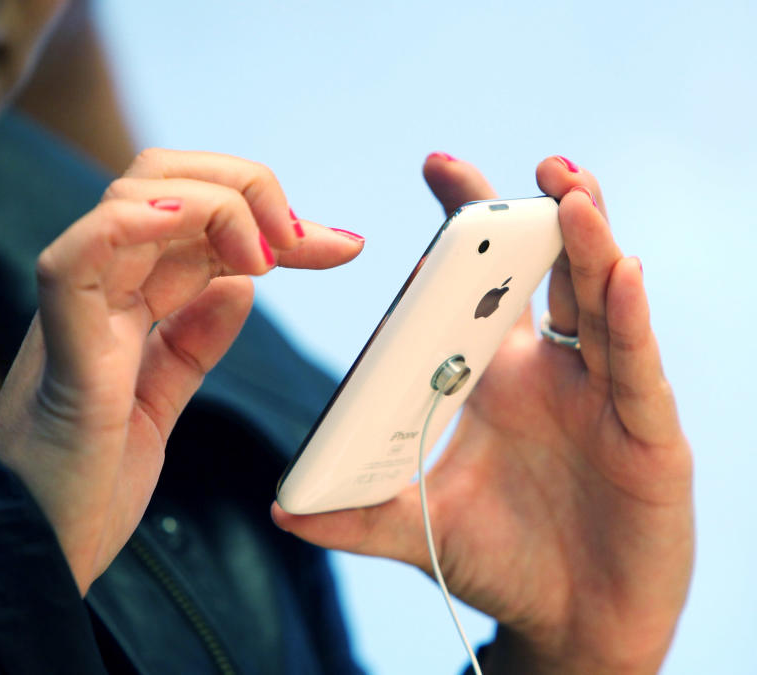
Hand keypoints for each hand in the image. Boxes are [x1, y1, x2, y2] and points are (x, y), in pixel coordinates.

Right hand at [0, 149, 364, 594]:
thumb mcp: (159, 400)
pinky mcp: (59, 337)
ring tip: (266, 256)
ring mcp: (77, 306)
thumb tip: (240, 287)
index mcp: (124, 301)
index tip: (343, 246)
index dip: (271, 220)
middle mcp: (100, 289)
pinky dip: (134, 223)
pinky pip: (81, 253)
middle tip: (302, 237)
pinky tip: (190, 223)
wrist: (35, 549)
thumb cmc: (88, 480)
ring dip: (214, 204)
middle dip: (246, 189)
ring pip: (132, 197)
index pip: (198, 223)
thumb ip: (193, 341)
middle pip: (164, 182)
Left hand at [271, 155, 692, 673]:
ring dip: (590, 246)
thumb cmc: (498, 562)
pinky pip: (636, 368)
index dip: (464, 227)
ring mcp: (601, 397)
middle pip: (551, 274)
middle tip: (526, 167)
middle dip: (540, 215)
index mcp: (493, 376)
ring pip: (602, 303)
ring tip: (570, 194)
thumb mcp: (420, 531)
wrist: (569, 624)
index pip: (478, 286)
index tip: (439, 168)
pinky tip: (623, 274)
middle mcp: (549, 372)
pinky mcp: (647, 436)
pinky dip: (630, 320)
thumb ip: (357, 516)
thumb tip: (282, 509)